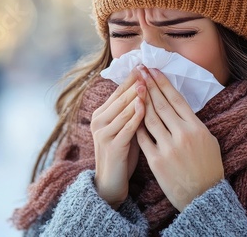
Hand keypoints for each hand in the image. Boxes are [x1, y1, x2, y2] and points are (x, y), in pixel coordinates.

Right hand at [91, 68, 144, 208]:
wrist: (111, 182)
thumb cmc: (121, 154)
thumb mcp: (124, 129)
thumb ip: (130, 113)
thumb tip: (145, 91)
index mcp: (101, 114)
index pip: (117, 92)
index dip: (130, 78)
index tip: (143, 65)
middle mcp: (98, 121)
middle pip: (120, 98)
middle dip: (135, 83)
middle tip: (147, 69)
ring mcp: (103, 133)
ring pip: (123, 110)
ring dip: (137, 96)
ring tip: (148, 84)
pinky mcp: (112, 145)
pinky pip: (127, 127)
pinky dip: (137, 116)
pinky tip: (146, 107)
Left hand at [135, 66, 223, 211]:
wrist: (203, 196)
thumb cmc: (208, 167)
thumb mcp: (208, 140)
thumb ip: (193, 122)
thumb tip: (178, 104)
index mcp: (196, 128)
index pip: (176, 99)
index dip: (162, 83)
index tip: (153, 70)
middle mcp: (182, 135)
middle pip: (161, 105)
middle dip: (148, 85)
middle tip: (139, 70)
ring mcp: (168, 148)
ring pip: (150, 118)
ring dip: (140, 101)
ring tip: (133, 87)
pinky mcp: (156, 161)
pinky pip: (142, 138)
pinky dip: (136, 125)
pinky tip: (130, 112)